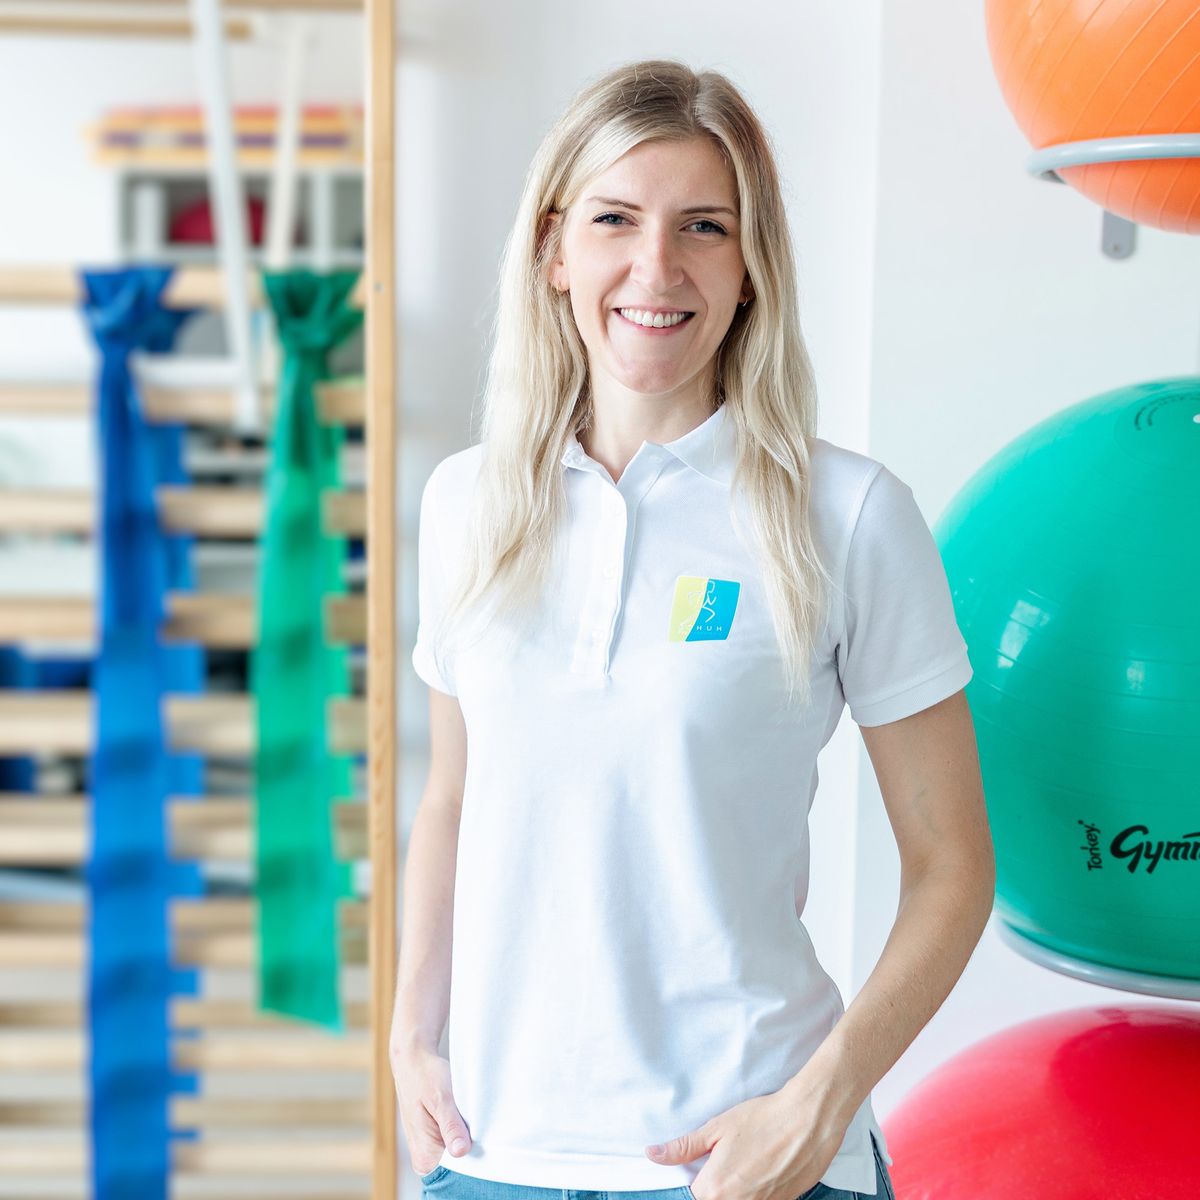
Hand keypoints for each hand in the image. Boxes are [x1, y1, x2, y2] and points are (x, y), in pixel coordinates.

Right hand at [391, 1043, 472, 1175]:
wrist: (413, 1060)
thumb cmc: (425, 1076)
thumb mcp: (441, 1098)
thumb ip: (451, 1126)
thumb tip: (461, 1151)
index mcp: (425, 1156)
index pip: (457, 1173)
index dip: (474, 1158)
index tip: (482, 1139)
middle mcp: (424, 1159)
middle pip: (459, 1166)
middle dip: (472, 1148)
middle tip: (478, 1124)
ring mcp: (429, 1151)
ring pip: (459, 1154)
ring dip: (469, 1138)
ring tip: (470, 1118)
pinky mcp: (434, 1141)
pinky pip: (454, 1144)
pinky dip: (464, 1133)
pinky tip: (466, 1119)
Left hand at [644, 1080, 849, 1199]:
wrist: (808, 1121)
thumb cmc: (762, 1119)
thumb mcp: (717, 1128)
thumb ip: (684, 1147)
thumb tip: (652, 1154)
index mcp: (715, 1189)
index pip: (691, 1199)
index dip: (692, 1185)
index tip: (700, 1171)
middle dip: (715, 1187)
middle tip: (729, 1162)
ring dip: (736, 1190)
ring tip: (747, 1165)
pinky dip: (757, 1192)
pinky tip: (762, 1171)